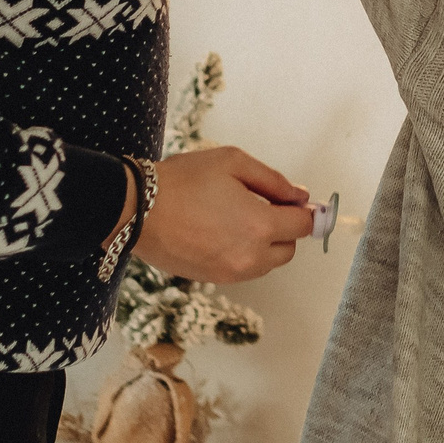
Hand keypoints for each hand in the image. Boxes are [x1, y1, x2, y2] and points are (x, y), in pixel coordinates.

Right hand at [134, 146, 316, 282]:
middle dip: (284, 228)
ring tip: (238, 218)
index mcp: (260, 225)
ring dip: (264, 244)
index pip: (303, 225)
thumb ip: (274, 181)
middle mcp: (250, 256)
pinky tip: (222, 232)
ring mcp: (230, 273)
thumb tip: (300, 196)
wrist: (137, 210)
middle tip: (265, 206)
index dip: (305, 211)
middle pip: (288, 249)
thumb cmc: (184, 181)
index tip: (300, 202)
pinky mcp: (211, 279)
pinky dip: (243, 254)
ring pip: (266, 263)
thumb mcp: (234, 163)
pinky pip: (242, 270)